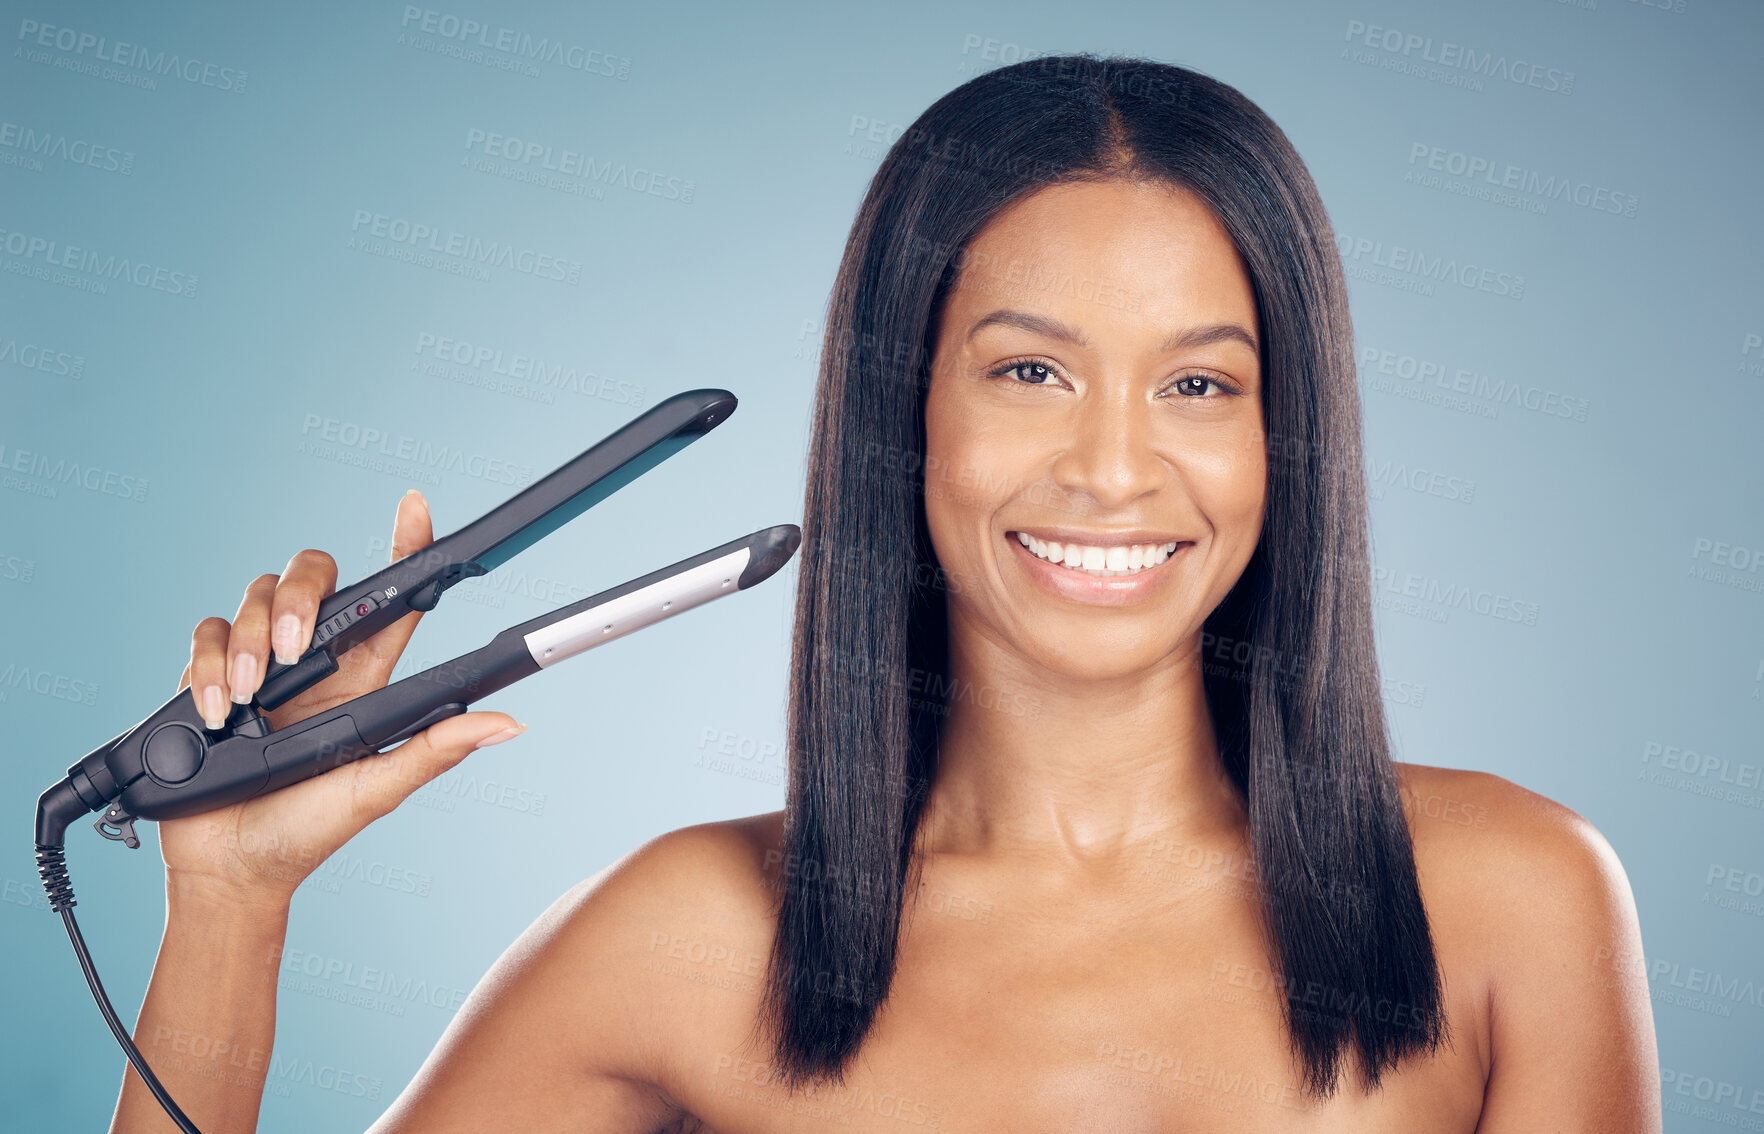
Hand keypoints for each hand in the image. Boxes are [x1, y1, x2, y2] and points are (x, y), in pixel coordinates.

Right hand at [159, 489, 524, 907]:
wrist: (232, 870)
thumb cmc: (310, 831)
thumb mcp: (377, 791)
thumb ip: (434, 751)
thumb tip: (508, 724)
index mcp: (366, 678)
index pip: (394, 599)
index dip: (407, 548)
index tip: (415, 508)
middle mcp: (316, 661)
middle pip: (317, 577)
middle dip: (301, 598)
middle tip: (294, 651)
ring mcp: (261, 664)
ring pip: (258, 597)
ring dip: (250, 643)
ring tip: (246, 702)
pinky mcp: (209, 676)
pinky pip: (207, 634)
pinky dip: (207, 666)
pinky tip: (214, 712)